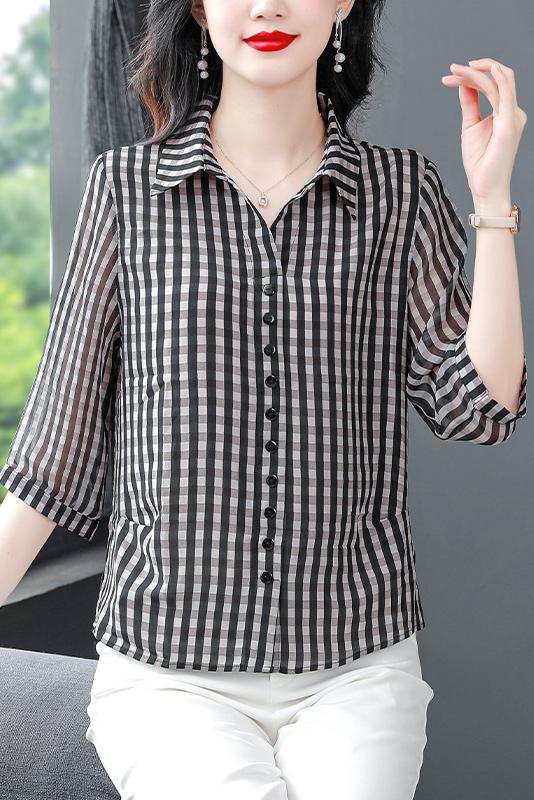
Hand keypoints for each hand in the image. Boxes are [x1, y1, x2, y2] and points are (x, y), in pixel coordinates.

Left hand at [441, 58, 526, 206]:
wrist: (485, 186)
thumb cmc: (480, 162)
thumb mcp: (470, 126)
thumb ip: (470, 103)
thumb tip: (464, 83)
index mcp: (505, 112)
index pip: (491, 84)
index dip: (470, 76)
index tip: (449, 77)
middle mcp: (512, 111)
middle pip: (497, 78)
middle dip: (473, 70)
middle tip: (452, 69)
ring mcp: (512, 117)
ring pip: (498, 82)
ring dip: (476, 72)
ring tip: (455, 70)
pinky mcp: (509, 124)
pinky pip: (505, 94)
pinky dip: (495, 79)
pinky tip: (484, 70)